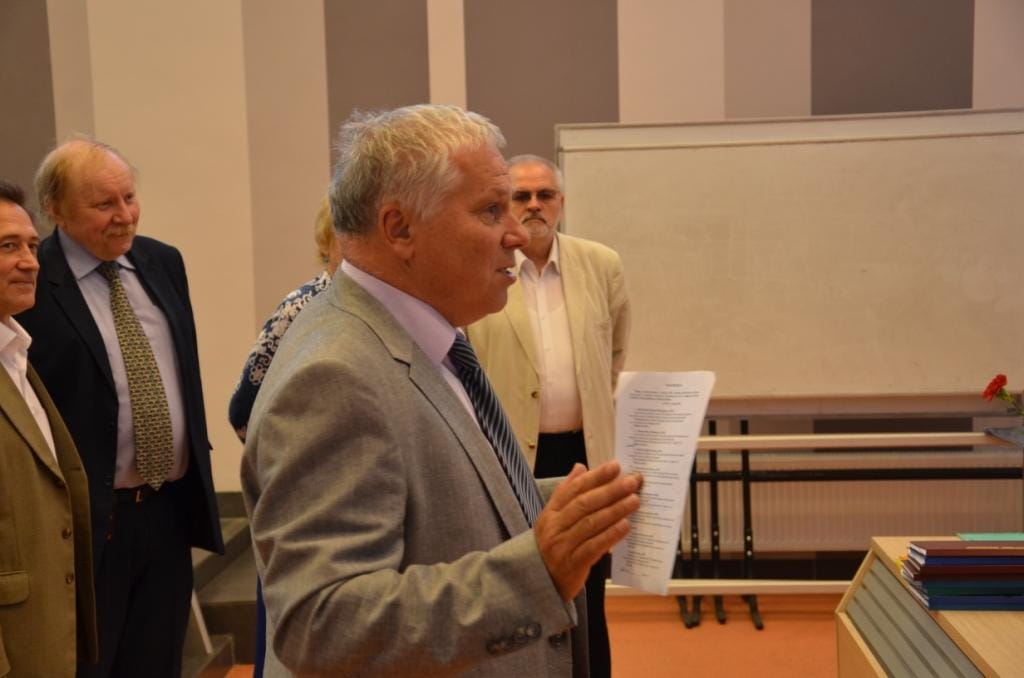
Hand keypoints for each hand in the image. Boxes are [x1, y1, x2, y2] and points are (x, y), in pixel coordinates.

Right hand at [533, 460, 641, 600]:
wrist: (540, 583)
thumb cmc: (552, 546)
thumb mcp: (553, 518)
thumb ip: (566, 492)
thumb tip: (580, 467)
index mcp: (550, 512)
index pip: (574, 489)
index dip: (595, 476)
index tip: (615, 466)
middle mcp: (554, 527)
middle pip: (584, 504)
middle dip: (610, 490)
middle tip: (632, 481)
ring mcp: (562, 546)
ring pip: (591, 523)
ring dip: (615, 510)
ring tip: (635, 500)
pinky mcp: (573, 564)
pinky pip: (594, 546)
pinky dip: (611, 535)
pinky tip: (626, 525)